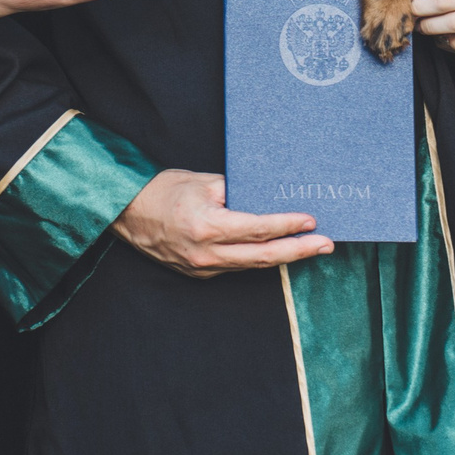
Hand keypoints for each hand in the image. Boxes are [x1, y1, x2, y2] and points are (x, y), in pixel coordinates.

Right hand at [112, 169, 332, 277]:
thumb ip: (237, 193)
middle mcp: (207, 253)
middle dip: (299, 250)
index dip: (288, 226)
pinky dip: (259, 260)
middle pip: (264, 256)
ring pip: (252, 265)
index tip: (312, 221)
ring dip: (284, 257)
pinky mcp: (199, 273)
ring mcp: (203, 267)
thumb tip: (269, 199)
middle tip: (326, 245)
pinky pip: (236, 267)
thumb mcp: (204, 182)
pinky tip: (277, 252)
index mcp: (208, 227)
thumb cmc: (164, 190)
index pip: (259, 229)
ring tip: (310, 248)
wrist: (127, 212)